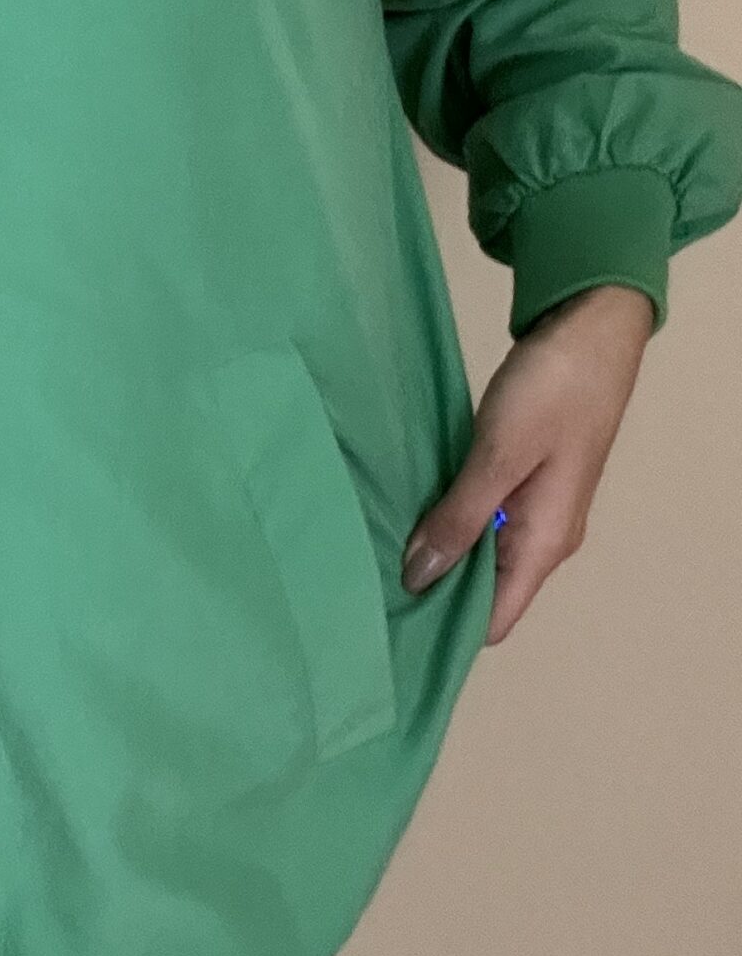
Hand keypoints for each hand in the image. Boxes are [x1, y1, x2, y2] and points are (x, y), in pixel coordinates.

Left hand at [399, 283, 655, 643]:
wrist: (591, 329)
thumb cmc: (552, 391)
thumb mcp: (498, 456)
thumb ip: (460, 519)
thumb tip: (418, 578)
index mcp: (544, 544)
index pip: (496, 618)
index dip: (446, 625)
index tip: (387, 622)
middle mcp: (543, 539)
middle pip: (485, 590)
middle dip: (432, 590)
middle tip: (363, 582)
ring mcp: (535, 510)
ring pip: (480, 553)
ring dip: (437, 552)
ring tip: (375, 548)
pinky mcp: (522, 480)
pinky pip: (481, 518)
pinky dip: (448, 520)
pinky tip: (409, 509)